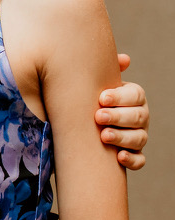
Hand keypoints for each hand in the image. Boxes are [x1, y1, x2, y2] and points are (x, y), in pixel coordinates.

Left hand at [96, 54, 147, 169]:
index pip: (136, 95)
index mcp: (131, 97)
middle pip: (138, 116)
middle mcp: (139, 116)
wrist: (78, 122)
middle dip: (119, 117)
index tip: (101, 98)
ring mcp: (137, 136)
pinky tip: (119, 157)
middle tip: (98, 117)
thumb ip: (102, 70)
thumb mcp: (91, 83)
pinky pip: (140, 160)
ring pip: (139, 138)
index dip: (120, 97)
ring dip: (122, 137)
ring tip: (103, 136)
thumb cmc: (86, 98)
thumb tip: (125, 59)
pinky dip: (132, 160)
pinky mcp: (133, 155)